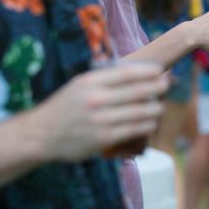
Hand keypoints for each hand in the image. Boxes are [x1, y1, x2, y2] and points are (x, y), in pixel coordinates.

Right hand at [34, 62, 167, 161]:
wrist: (41, 134)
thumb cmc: (65, 107)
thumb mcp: (79, 85)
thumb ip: (104, 79)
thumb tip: (136, 72)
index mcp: (91, 82)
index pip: (127, 73)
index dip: (148, 71)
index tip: (160, 70)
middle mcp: (96, 99)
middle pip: (138, 91)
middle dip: (158, 87)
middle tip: (167, 85)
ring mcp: (101, 119)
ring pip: (140, 111)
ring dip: (155, 109)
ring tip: (160, 107)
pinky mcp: (104, 138)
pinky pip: (134, 129)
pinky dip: (147, 125)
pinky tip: (151, 123)